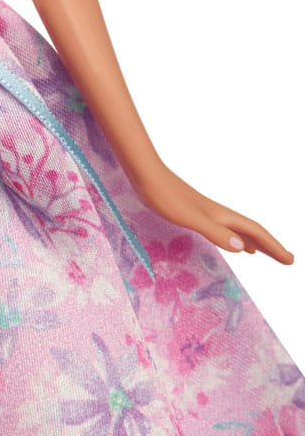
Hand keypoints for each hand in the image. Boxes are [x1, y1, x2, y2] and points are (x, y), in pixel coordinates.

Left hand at [131, 162, 293, 264]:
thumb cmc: (164, 195)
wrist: (145, 174)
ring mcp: (205, 210)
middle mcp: (217, 213)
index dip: (273, 246)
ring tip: (261, 253)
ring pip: (236, 228)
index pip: (254, 232)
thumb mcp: (189, 217)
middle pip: (250, 230)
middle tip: (287, 260)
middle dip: (269, 245)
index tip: (290, 260)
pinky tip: (226, 239)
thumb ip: (214, 231)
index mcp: (220, 215)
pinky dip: (231, 235)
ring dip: (252, 241)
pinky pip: (221, 226)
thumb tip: (242, 248)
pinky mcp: (191, 210)